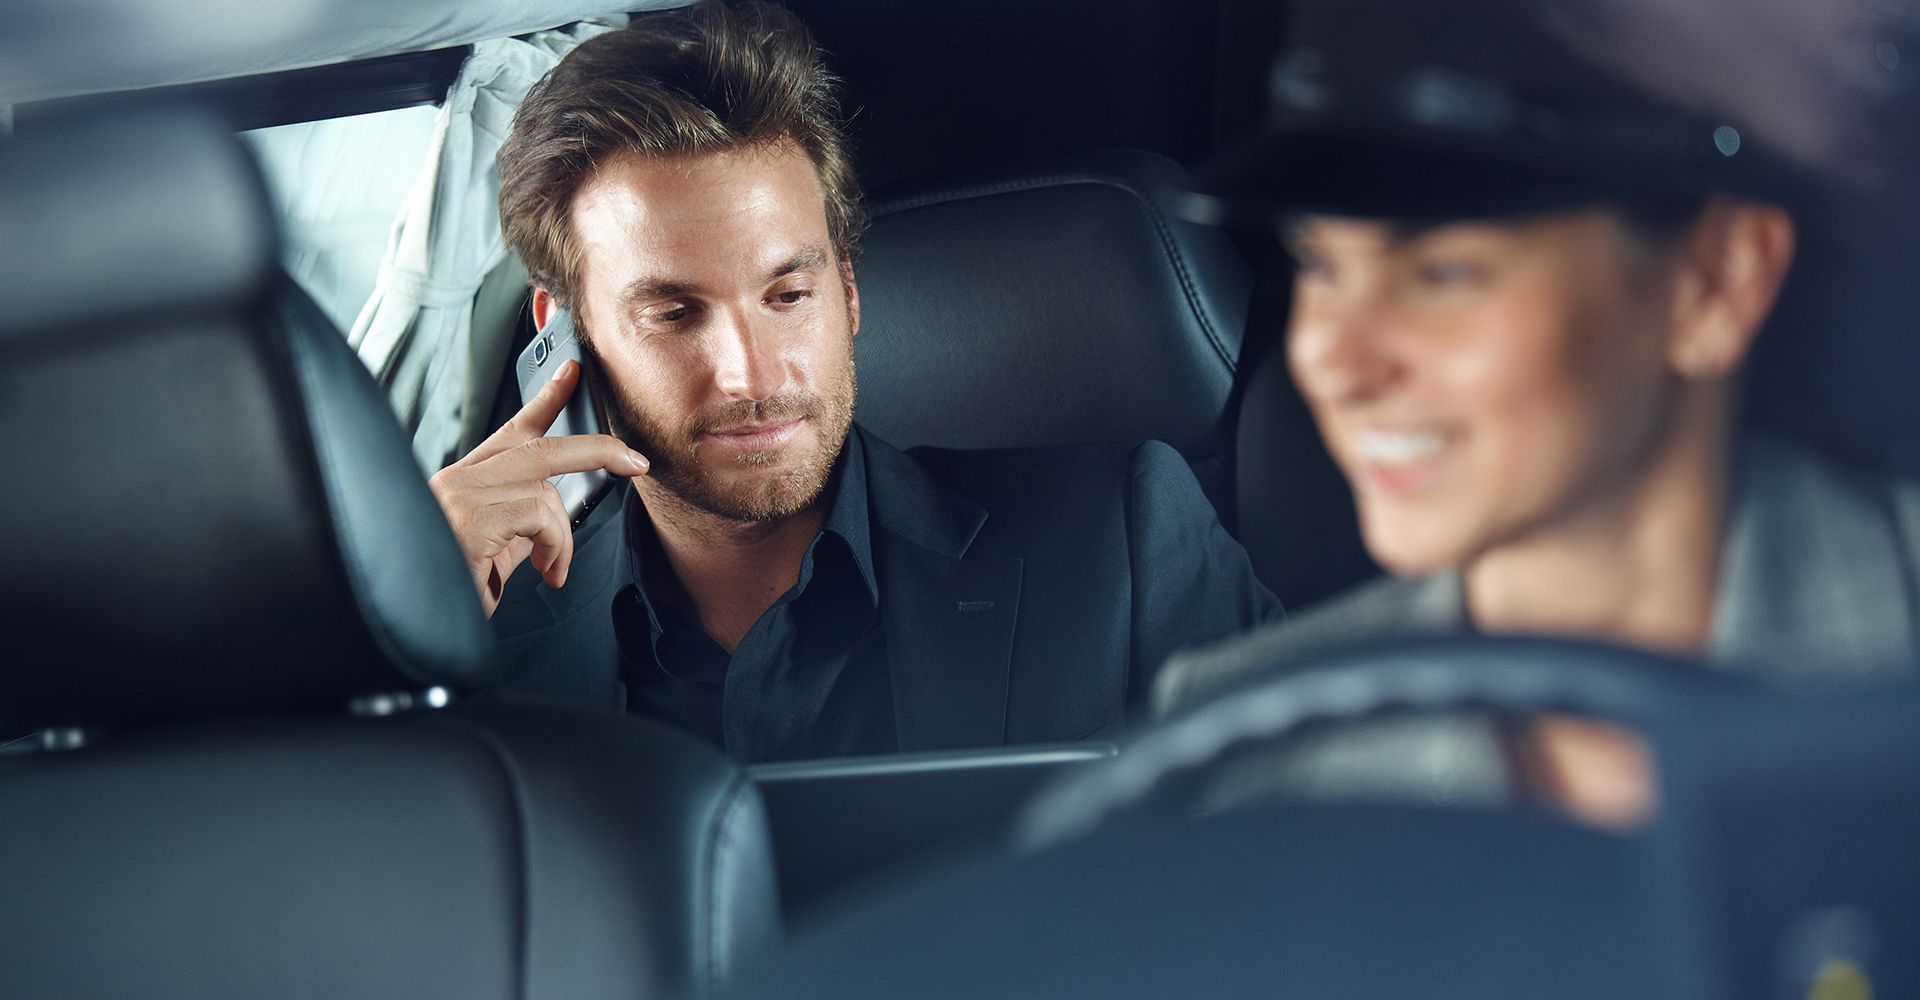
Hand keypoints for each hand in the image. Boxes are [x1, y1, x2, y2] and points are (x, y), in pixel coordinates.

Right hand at [428, 359, 649, 615]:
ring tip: (550, 567)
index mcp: (464, 483)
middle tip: (634, 461)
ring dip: (563, 537)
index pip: (511, 430)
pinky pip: (539, 515)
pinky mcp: (470, 519)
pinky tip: (542, 570)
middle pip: (540, 447)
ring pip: (546, 491)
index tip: (573, 373)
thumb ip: (519, 526)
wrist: (416, 631)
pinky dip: (555, 546)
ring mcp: (459, 497)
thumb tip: (555, 515)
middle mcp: (456, 481)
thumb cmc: (451, 593)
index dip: (546, 400)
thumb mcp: (494, 553)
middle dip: (596, 449)